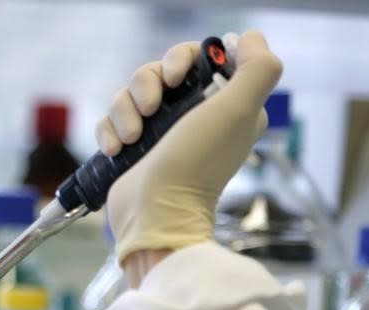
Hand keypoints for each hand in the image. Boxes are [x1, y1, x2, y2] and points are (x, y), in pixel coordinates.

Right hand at [96, 31, 282, 266]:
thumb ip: (258, 67)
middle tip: (152, 109)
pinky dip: (110, 131)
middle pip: (158, 72)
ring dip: (125, 111)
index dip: (182, 60)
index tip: (177, 78)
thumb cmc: (197, 165)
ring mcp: (158, 133)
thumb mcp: (240, 110)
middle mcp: (192, 116)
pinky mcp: (130, 148)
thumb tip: (247, 38)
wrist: (154, 212)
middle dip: (147, 86)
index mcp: (224, 105)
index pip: (198, 59)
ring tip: (131, 138)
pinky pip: (111, 119)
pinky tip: (116, 150)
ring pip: (130, 94)